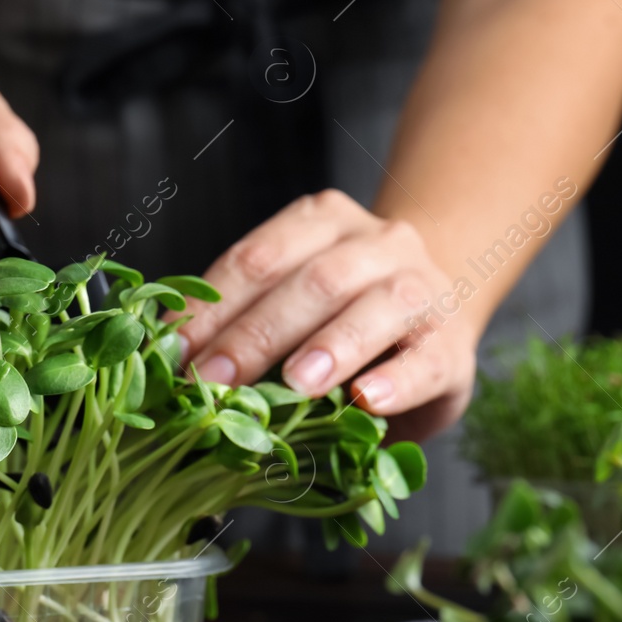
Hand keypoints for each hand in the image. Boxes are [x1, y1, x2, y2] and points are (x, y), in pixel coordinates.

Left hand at [177, 190, 477, 441]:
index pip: (259, 258)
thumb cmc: (342, 313)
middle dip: (256, 334)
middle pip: (311, 282)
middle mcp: (377, 243)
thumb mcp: (293, 297)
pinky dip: (396, 381)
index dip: (213, 305)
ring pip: (374, 307)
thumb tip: (168, 357)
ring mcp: (423, 289)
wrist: (439, 307)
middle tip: (215, 381)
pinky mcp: (453, 347)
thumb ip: (243, 315)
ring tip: (296, 384)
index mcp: (323, 222)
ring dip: (330, 345)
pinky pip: (425, 360)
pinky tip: (366, 400)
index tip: (176, 352)